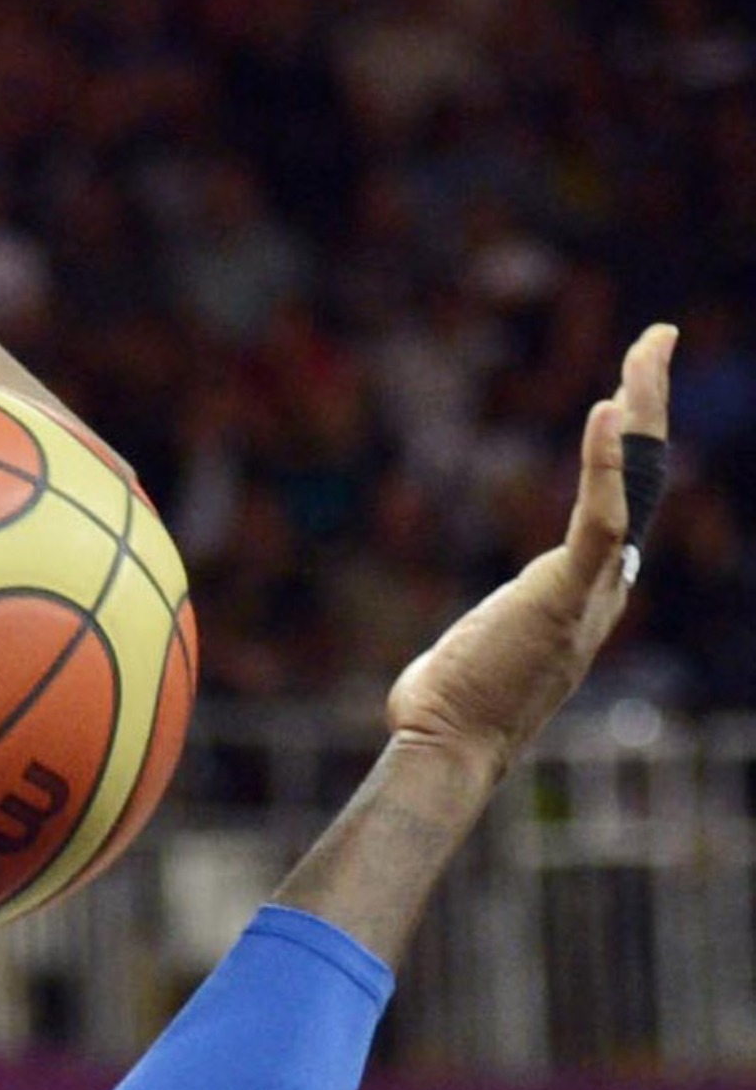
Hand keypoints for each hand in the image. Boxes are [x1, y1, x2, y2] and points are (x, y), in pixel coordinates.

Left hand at [385, 324, 674, 785]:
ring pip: (636, 485)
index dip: (625, 450)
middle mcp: (604, 589)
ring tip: (651, 347)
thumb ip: (478, 635)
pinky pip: (600, 519)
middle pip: (643, 482)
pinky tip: (607, 408)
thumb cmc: (448, 711)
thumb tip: (433, 666)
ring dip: (644, 411)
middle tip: (657, 340)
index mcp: (586, 597)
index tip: (621, 398)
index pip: (621, 507)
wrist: (448, 749)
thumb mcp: (475, 653)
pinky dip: (605, 464)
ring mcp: (592, 592)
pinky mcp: (566, 595)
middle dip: (650, 408)